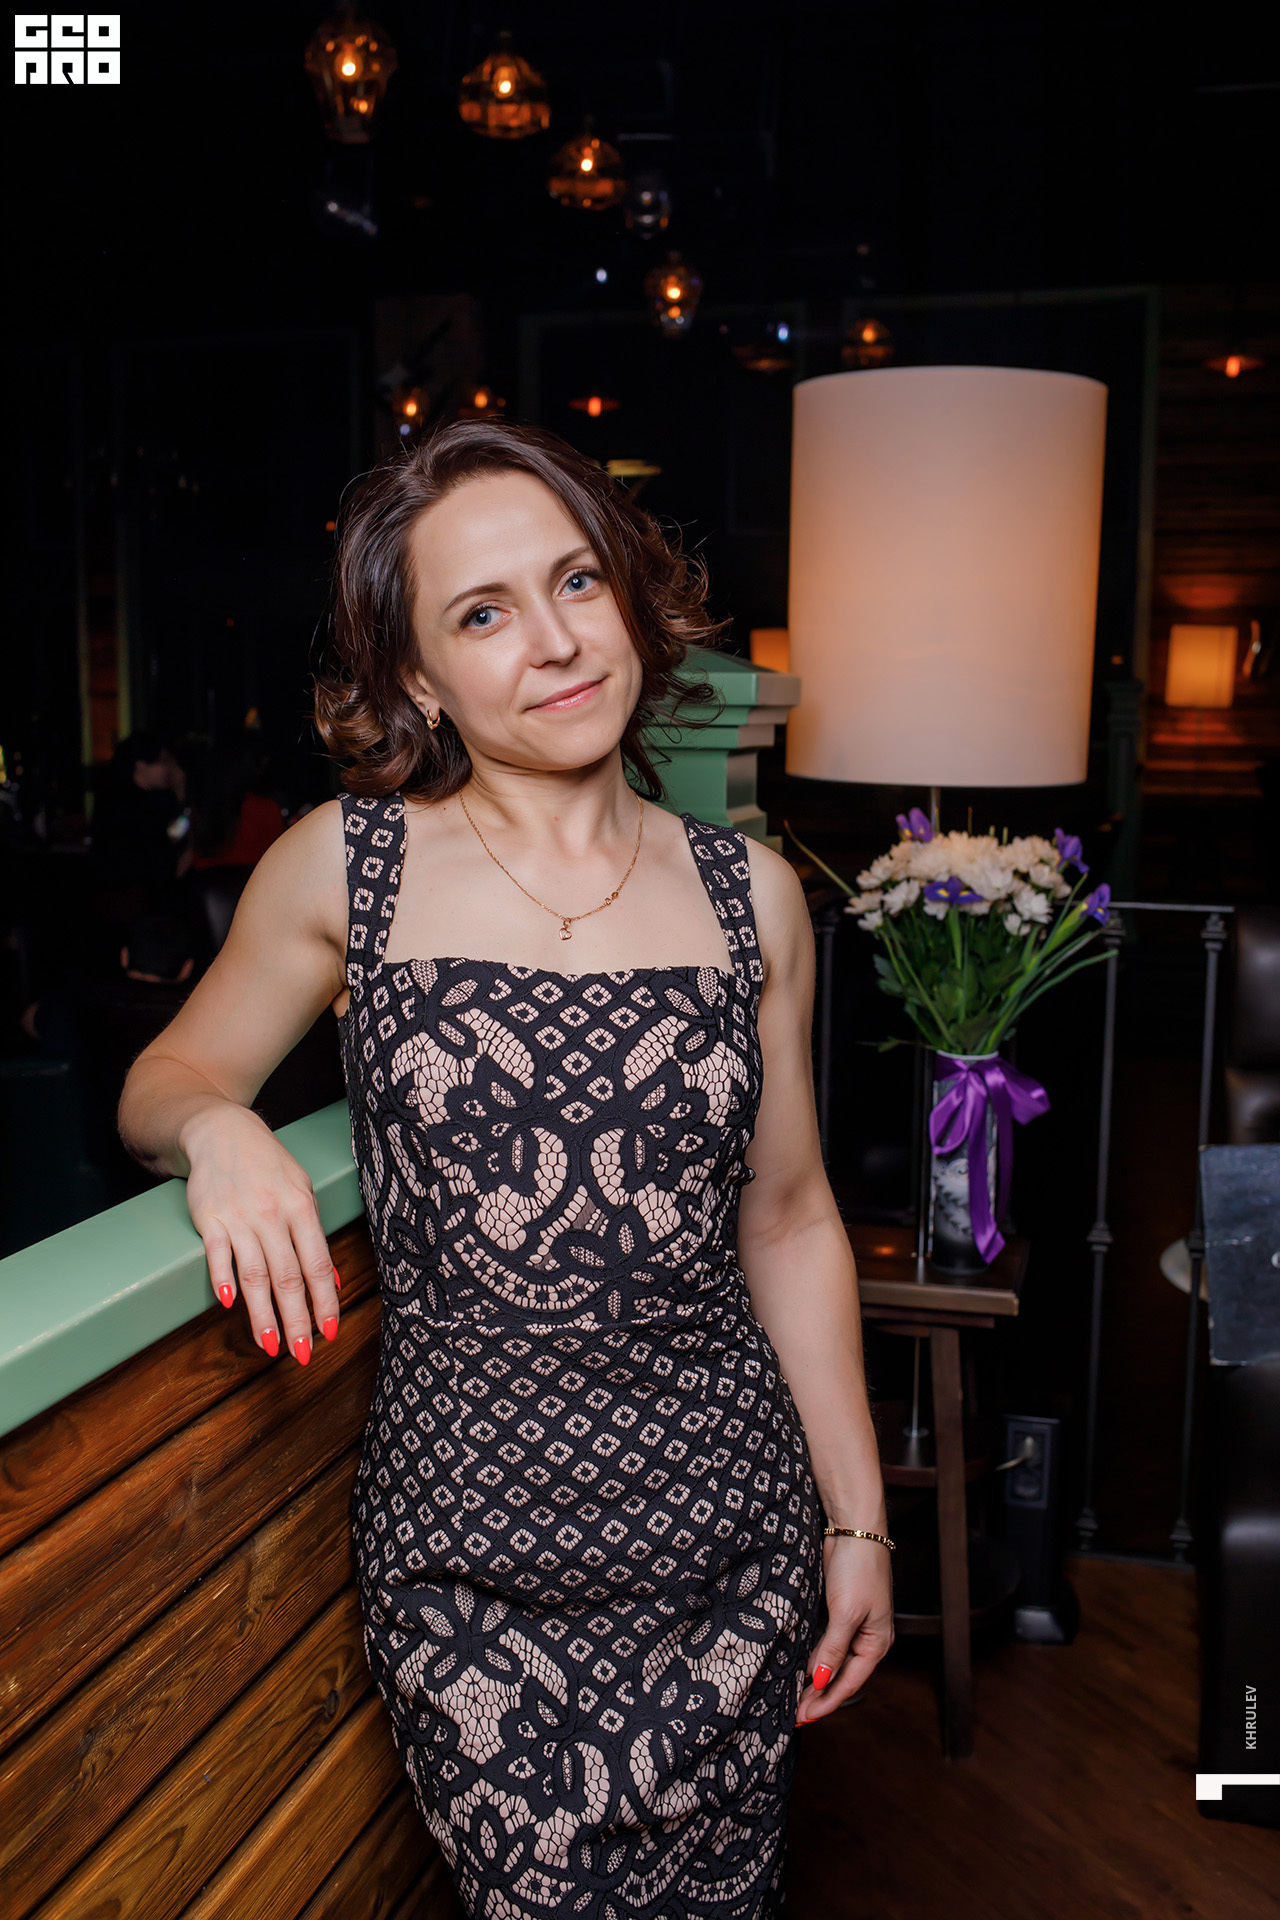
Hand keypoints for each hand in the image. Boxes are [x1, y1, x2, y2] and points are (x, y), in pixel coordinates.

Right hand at [182, 1102, 339, 1365]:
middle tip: (302, 1353)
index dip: (325, 1301)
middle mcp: (273, 1215)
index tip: (329, 1333)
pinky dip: (222, 1277)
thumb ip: (314, 1236)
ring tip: (270, 1345)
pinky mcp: (209, 1217)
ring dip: (263, 1313)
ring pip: (255, 1273)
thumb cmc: (268, 1167)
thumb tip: (334, 1281)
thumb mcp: (302, 1192)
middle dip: (296, 1319)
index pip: (318, 1264)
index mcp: (302, 1208)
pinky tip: (228, 1303)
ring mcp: (240, 1217)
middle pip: (288, 1276)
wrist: (223, 1132)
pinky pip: (218, 1252)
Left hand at [796, 1534, 894, 1723]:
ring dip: (817, 1680)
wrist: (856, 1529)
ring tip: (795, 1697)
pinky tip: (802, 1667)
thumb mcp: (846, 1612)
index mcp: (877, 1643)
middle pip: (843, 1677)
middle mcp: (868, 1639)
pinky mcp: (841, 1612)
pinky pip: (828, 1644)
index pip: (849, 1683)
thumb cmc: (859, 1568)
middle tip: (794, 1714)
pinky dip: (816, 1659)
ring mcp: (855, 1625)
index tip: (804, 1717)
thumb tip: (821, 1681)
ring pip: (835, 1662)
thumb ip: (833, 1649)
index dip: (827, 1702)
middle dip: (820, 1696)